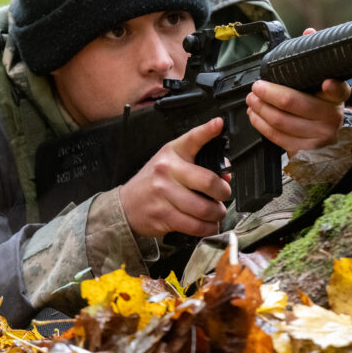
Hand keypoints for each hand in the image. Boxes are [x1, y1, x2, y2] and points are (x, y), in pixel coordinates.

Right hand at [119, 117, 231, 237]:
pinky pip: (194, 225)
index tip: (218, 124)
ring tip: (216, 213)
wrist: (126, 204)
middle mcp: (167, 171)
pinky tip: (208, 224)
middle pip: (208, 182)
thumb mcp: (170, 163)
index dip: (207, 131)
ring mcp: (164, 194)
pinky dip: (207, 228)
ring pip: (204, 208)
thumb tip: (225, 175)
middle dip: (223, 192)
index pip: (192, 139)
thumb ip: (197, 164)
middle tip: (224, 195)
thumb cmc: (153, 182)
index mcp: (171, 153)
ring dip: (217, 214)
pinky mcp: (163, 216)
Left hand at [246, 28, 349, 156]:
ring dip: (261, 110)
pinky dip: (262, 126)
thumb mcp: (321, 76)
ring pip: (282, 122)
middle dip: (269, 94)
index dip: (332, 86)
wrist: (329, 128)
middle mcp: (332, 117)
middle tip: (256, 87)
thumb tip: (308, 32)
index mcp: (338, 95)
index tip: (325, 81)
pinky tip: (254, 115)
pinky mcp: (306, 149)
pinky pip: (278, 139)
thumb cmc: (320, 97)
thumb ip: (313, 56)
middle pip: (295, 104)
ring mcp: (320, 136)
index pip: (338, 89)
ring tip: (251, 99)